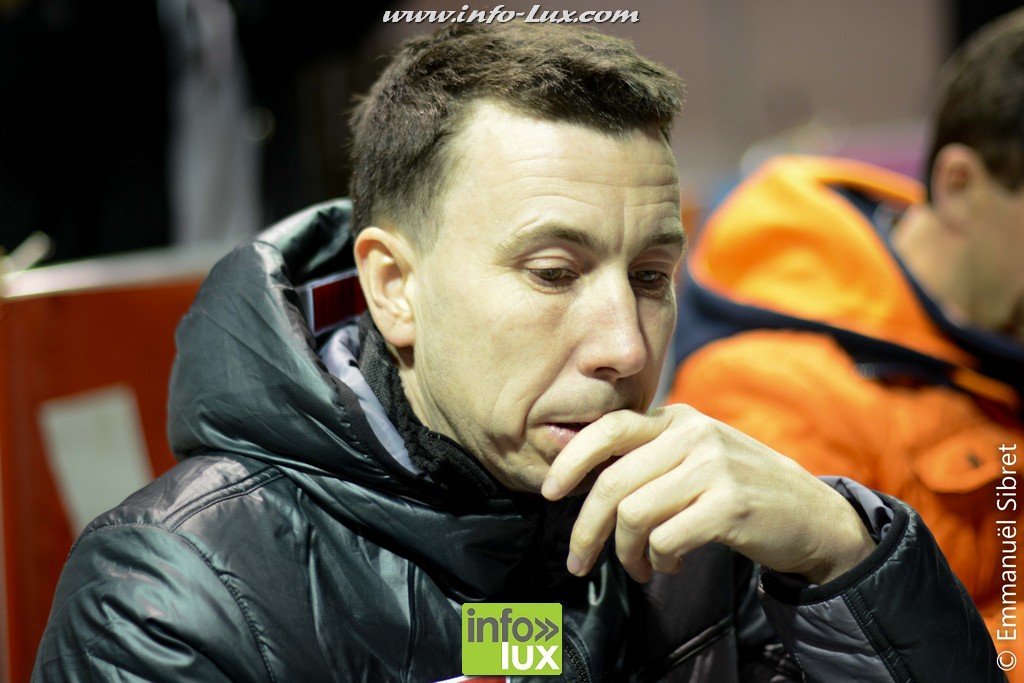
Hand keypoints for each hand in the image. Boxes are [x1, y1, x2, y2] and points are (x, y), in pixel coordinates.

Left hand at [541, 405, 875, 583]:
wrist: (814, 517)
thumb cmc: (742, 492)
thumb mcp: (696, 457)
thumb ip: (649, 458)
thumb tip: (583, 482)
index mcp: (679, 418)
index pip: (609, 428)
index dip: (570, 461)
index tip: (549, 492)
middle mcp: (693, 434)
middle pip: (612, 483)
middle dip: (586, 529)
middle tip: (579, 562)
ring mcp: (712, 467)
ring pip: (633, 515)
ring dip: (626, 553)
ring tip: (639, 567)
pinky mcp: (728, 505)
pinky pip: (666, 538)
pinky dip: (659, 560)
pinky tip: (669, 564)